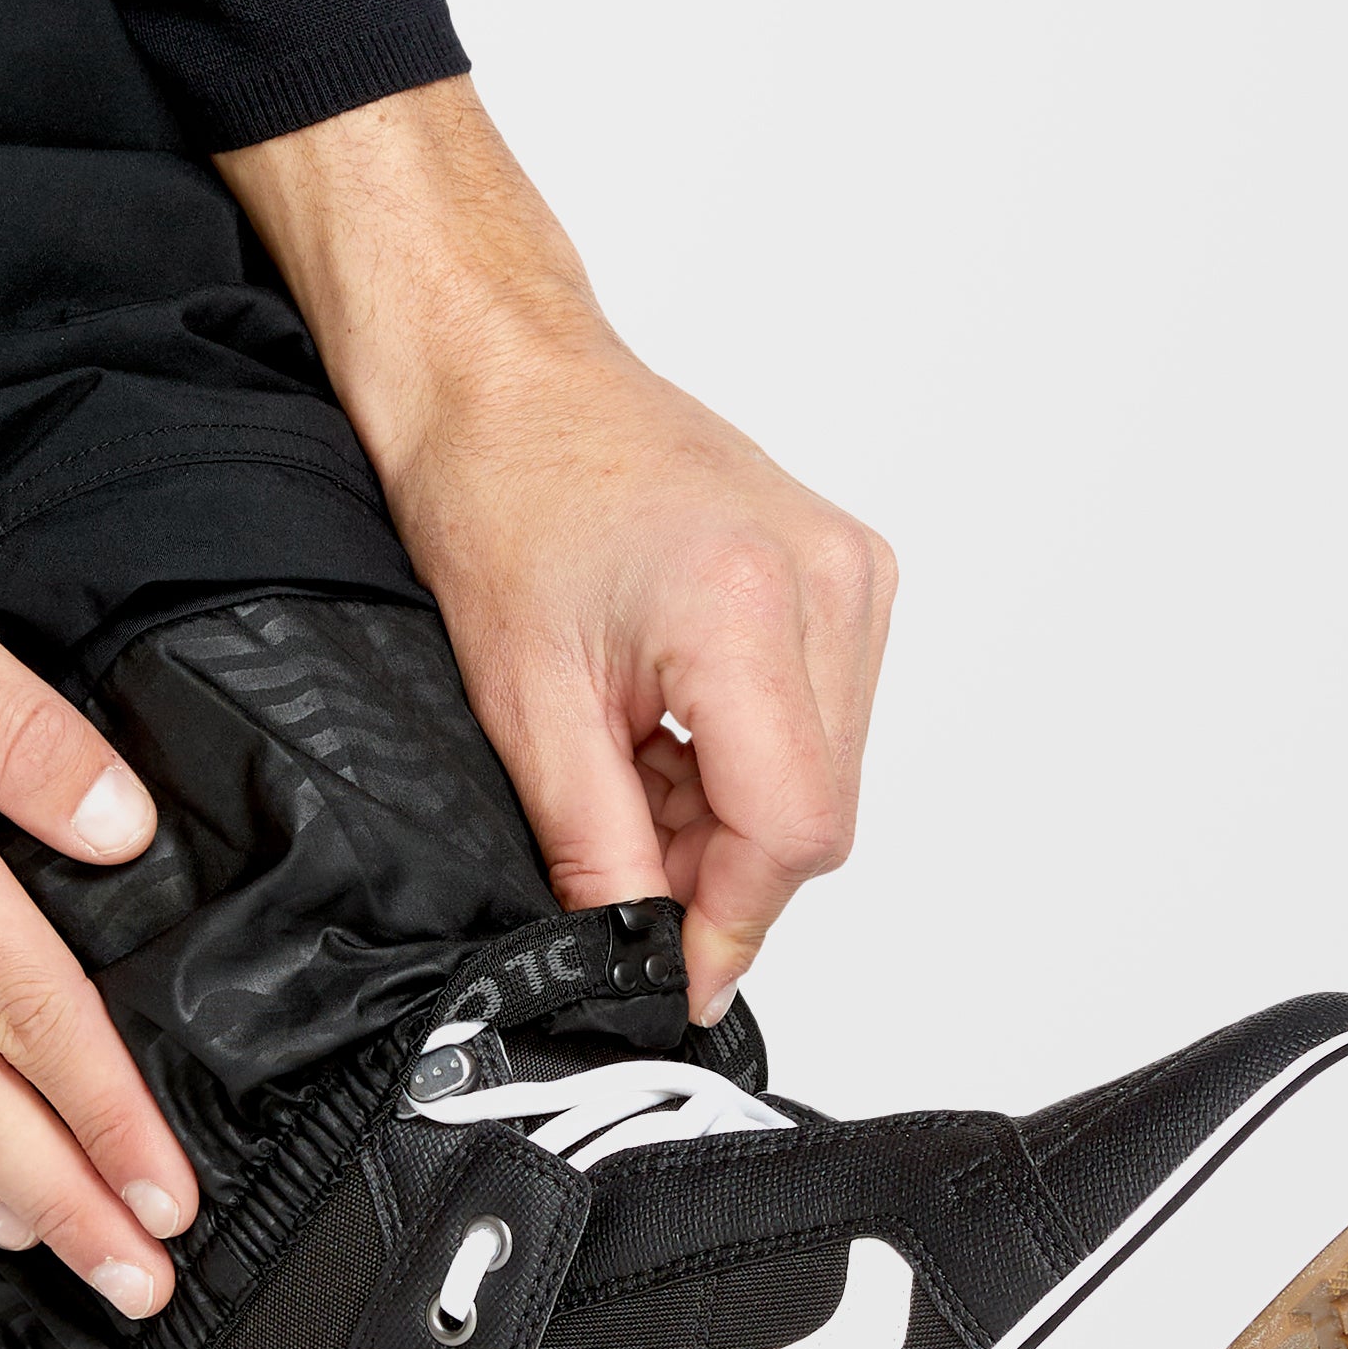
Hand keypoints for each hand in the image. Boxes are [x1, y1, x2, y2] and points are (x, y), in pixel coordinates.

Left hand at [219, 79, 895, 1022]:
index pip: (792, 831)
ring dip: (731, 812)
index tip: (672, 971)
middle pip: (817, 813)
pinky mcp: (847, 571)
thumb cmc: (498, 491)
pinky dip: (746, 756)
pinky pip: (823, 718)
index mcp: (749, 605)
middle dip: (720, 868)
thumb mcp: (526, 704)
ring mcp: (850, 571)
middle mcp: (829, 580)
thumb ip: (598, 849)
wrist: (507, 377)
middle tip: (619, 858)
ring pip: (824, 775)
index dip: (729, 922)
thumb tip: (638, 956)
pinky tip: (668, 728)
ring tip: (631, 765)